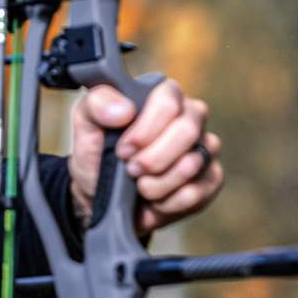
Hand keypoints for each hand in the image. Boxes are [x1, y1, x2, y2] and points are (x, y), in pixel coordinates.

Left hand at [67, 79, 222, 235]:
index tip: (123, 149)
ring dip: (155, 184)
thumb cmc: (98, 152)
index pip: (168, 101)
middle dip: (152, 159)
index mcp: (162, 94)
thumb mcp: (86, 124)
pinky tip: (155, 198)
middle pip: (187, 131)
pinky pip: (196, 193)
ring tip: (139, 184)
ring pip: (191, 165)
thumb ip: (97, 104)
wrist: (101, 196)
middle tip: (131, 169)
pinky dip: (167, 202)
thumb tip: (124, 110)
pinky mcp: (211, 179)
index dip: (145, 130)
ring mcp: (205, 148)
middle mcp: (190, 116)